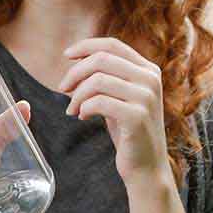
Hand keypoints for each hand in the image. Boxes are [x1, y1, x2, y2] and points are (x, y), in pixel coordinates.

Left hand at [58, 38, 168, 180]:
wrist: (146, 167)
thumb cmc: (128, 132)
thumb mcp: (119, 97)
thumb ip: (106, 77)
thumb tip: (75, 61)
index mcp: (148, 70)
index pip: (113, 44)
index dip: (86, 46)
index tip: (67, 55)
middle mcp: (150, 79)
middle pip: (102, 59)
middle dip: (75, 72)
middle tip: (62, 89)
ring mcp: (146, 97)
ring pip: (98, 80)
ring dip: (77, 95)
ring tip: (73, 109)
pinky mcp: (137, 116)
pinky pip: (99, 102)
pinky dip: (84, 108)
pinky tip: (81, 117)